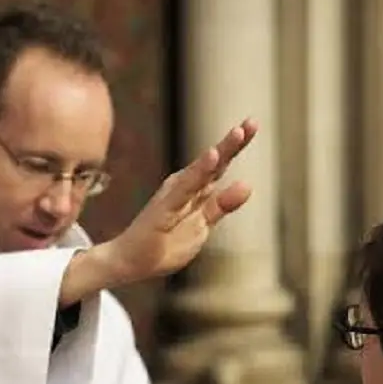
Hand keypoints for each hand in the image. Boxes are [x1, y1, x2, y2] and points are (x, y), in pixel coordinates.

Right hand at [105, 118, 256, 282]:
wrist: (129, 261)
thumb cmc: (164, 243)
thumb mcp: (202, 226)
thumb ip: (221, 206)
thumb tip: (247, 184)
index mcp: (195, 190)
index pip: (220, 166)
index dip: (236, 146)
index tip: (253, 124)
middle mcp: (184, 186)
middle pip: (213, 163)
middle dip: (232, 143)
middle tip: (252, 122)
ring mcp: (173, 195)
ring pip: (201, 171)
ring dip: (219, 151)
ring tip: (237, 133)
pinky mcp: (164, 207)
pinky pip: (185, 188)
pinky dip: (199, 172)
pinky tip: (212, 157)